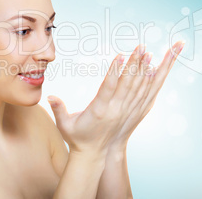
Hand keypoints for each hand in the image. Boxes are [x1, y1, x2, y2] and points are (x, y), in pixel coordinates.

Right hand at [47, 41, 183, 154]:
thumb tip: (48, 97)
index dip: (115, 70)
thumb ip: (58, 109)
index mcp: (99, 110)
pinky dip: (149, 82)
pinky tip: (153, 69)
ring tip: (148, 53)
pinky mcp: (133, 114)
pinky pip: (144, 96)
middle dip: (134, 63)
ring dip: (143, 70)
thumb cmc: (77, 137)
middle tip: (140, 46)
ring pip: (138, 88)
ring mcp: (126, 112)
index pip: (108, 86)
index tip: (121, 54)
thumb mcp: (64, 125)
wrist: (94, 155)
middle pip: (127, 84)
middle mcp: (116, 110)